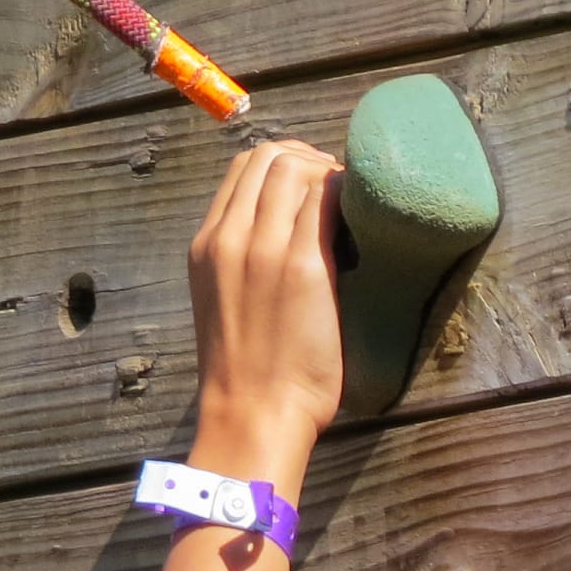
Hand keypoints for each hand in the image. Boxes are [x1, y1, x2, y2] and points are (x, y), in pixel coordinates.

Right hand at [187, 140, 343, 466]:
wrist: (252, 413)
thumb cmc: (244, 370)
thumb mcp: (221, 300)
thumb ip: (240, 260)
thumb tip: (284, 230)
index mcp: (205, 245)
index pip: (242, 168)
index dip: (283, 161)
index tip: (312, 182)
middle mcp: (229, 237)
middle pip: (268, 157)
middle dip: (309, 157)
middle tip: (338, 186)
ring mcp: (265, 247)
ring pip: (296, 168)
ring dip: (331, 172)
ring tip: (353, 200)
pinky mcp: (304, 266)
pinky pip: (328, 200)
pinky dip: (349, 194)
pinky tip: (365, 215)